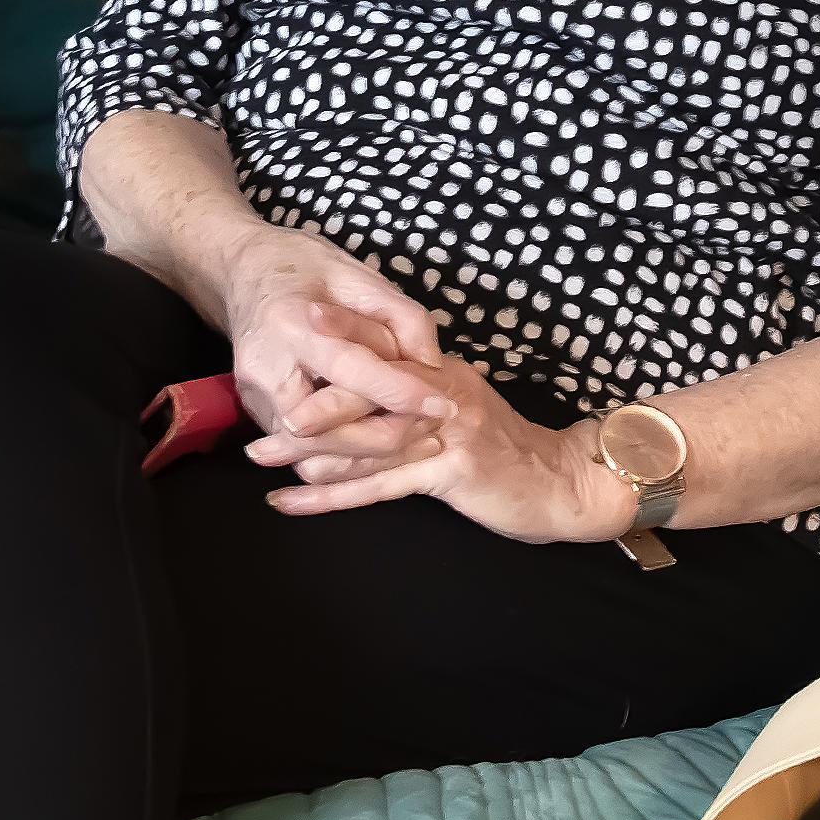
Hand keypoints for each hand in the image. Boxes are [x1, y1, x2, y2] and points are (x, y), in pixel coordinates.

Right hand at [192, 217, 450, 445]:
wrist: (244, 271)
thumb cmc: (304, 267)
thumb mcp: (359, 275)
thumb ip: (400, 317)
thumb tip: (431, 367)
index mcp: (288, 323)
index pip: (346, 368)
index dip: (397, 391)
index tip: (443, 403)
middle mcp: (263, 369)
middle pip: (324, 428)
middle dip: (386, 437)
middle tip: (436, 427)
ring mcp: (255, 399)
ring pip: (313, 453)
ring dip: (371, 456)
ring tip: (420, 440)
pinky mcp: (258, 417)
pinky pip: (304, 455)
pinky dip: (349, 458)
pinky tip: (387, 447)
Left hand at [261, 351, 633, 545]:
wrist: (561, 483)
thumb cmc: (505, 451)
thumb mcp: (462, 410)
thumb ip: (421, 394)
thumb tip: (374, 385)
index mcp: (438, 373)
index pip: (381, 348)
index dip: (341, 334)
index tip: (299, 319)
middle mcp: (438, 394)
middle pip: (364, 389)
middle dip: (309, 393)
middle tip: (258, 397)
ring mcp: (443, 432)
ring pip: (363, 439)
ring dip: (306, 449)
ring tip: (258, 454)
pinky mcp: (448, 471)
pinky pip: (378, 486)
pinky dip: (329, 496)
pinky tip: (290, 500)